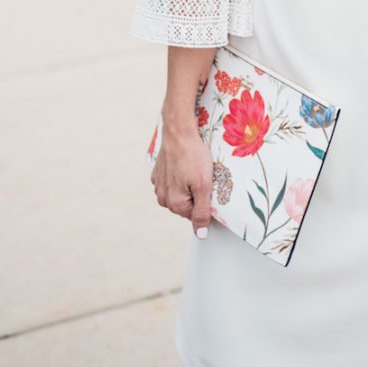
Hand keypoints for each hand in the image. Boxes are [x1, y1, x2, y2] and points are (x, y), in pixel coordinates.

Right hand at [151, 123, 213, 238]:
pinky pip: (172, 181)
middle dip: (196, 193)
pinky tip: (185, 164)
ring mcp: (158, 184)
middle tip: (202, 175)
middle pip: (187, 205)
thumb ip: (202, 212)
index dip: (206, 201)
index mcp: (174, 204)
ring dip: (188, 184)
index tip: (209, 186)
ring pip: (179, 193)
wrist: (179, 131)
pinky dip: (179, 175)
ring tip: (193, 168)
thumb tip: (200, 235)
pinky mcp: (158, 172)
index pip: (196, 215)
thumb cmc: (193, 156)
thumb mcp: (204, 186)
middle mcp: (163, 197)